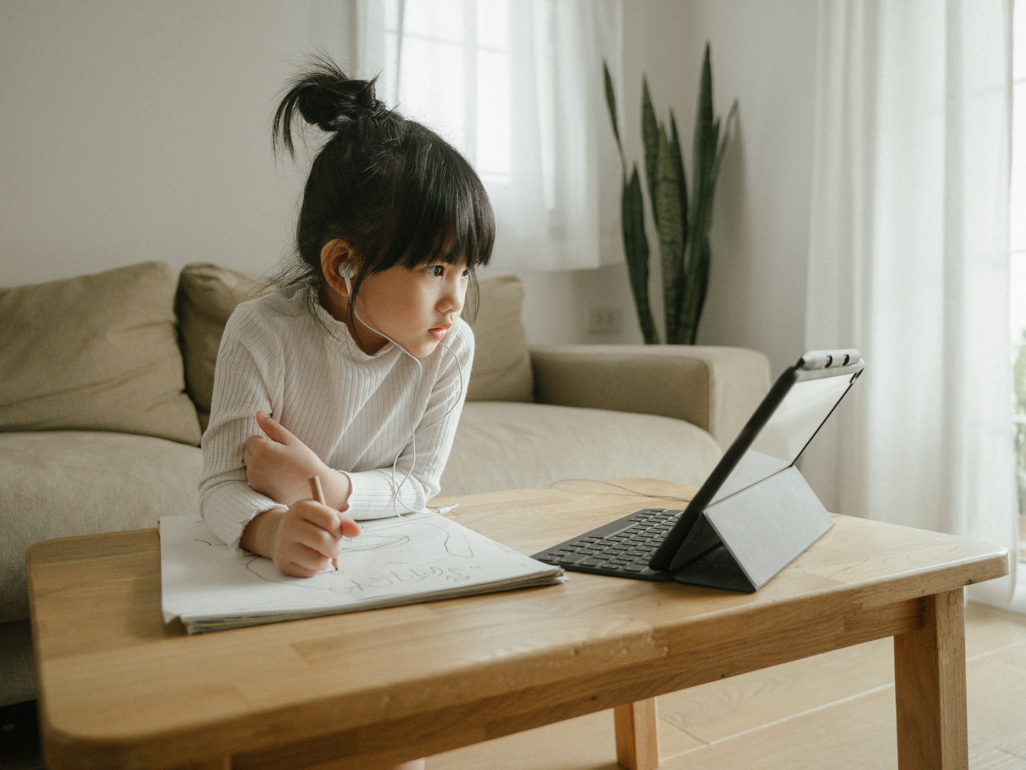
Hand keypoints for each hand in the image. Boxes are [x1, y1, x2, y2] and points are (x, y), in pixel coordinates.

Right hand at [242, 500, 360, 576]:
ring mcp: (283, 546)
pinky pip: (311, 572)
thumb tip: (357, 531)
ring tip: (321, 553)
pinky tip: (308, 559)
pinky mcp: (283, 564)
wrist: (277, 534)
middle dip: (335, 547)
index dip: (339, 529)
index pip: (331, 521)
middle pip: (323, 540)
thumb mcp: (324, 515)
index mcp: (301, 508)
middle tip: (332, 546)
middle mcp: (289, 526)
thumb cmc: (309, 524)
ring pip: (319, 561)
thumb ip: (343, 522)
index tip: (335, 530)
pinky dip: (316, 567)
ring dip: (327, 560)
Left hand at [244, 411, 348, 507]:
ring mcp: (255, 479)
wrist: (315, 486)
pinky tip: (277, 477)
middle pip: (248, 452)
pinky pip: (253, 477)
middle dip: (260, 451)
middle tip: (280, 456)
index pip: (252, 439)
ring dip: (259, 463)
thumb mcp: (290, 440)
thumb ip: (271, 426)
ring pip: (250, 465)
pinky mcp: (257, 489)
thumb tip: (258, 413)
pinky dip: (261, 475)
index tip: (279, 447)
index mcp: (262, 450)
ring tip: (279, 467)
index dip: (265, 441)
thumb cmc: (305, 460)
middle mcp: (254, 465)